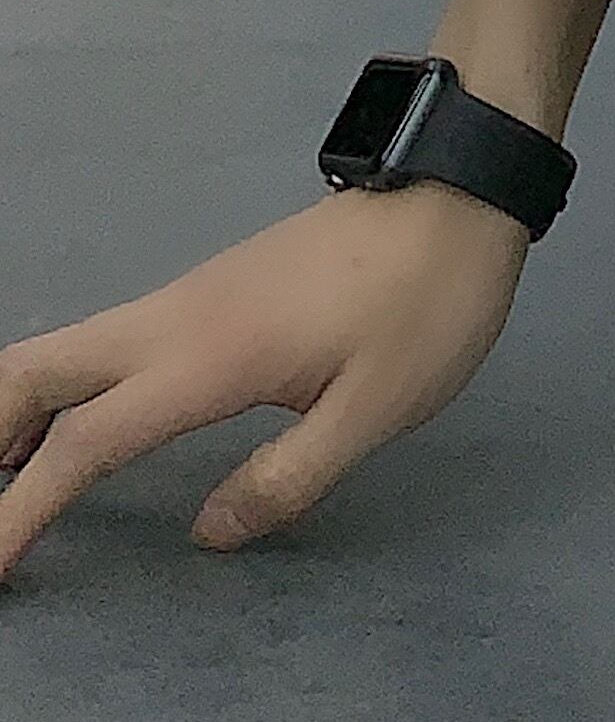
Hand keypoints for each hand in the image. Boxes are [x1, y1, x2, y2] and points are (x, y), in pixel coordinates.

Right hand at [0, 184, 530, 580]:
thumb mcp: (379, 407)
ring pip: (66, 348)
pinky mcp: (215, 288)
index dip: (22, 511)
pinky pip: (109, 340)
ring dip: (18, 410)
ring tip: (8, 481)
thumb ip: (288, 479)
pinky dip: (66, 387)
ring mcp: (191, 294)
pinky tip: (83, 426)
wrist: (462, 189)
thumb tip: (208, 533)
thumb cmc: (429, 298)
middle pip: (34, 371)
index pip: (85, 444)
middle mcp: (177, 317)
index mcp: (209, 357)